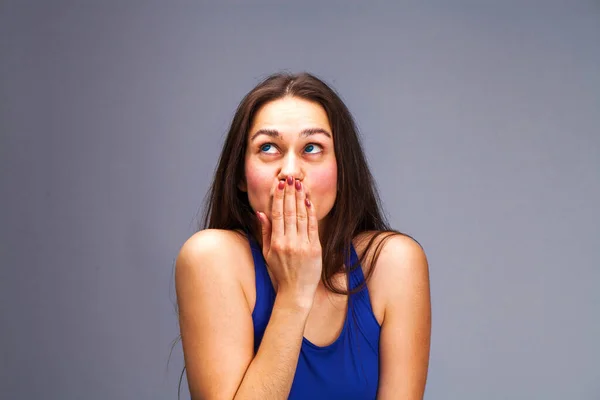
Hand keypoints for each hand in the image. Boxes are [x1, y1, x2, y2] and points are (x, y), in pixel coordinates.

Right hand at [255, 176, 321, 306]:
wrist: (296, 292)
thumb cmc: (280, 272)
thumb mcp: (267, 253)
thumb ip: (265, 232)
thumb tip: (261, 213)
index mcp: (276, 243)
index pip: (277, 215)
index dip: (279, 198)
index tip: (279, 184)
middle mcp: (289, 243)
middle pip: (290, 212)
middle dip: (290, 194)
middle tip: (290, 178)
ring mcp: (303, 246)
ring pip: (302, 217)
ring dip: (301, 199)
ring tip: (299, 184)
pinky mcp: (315, 249)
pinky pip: (313, 227)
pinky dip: (311, 213)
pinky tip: (309, 201)